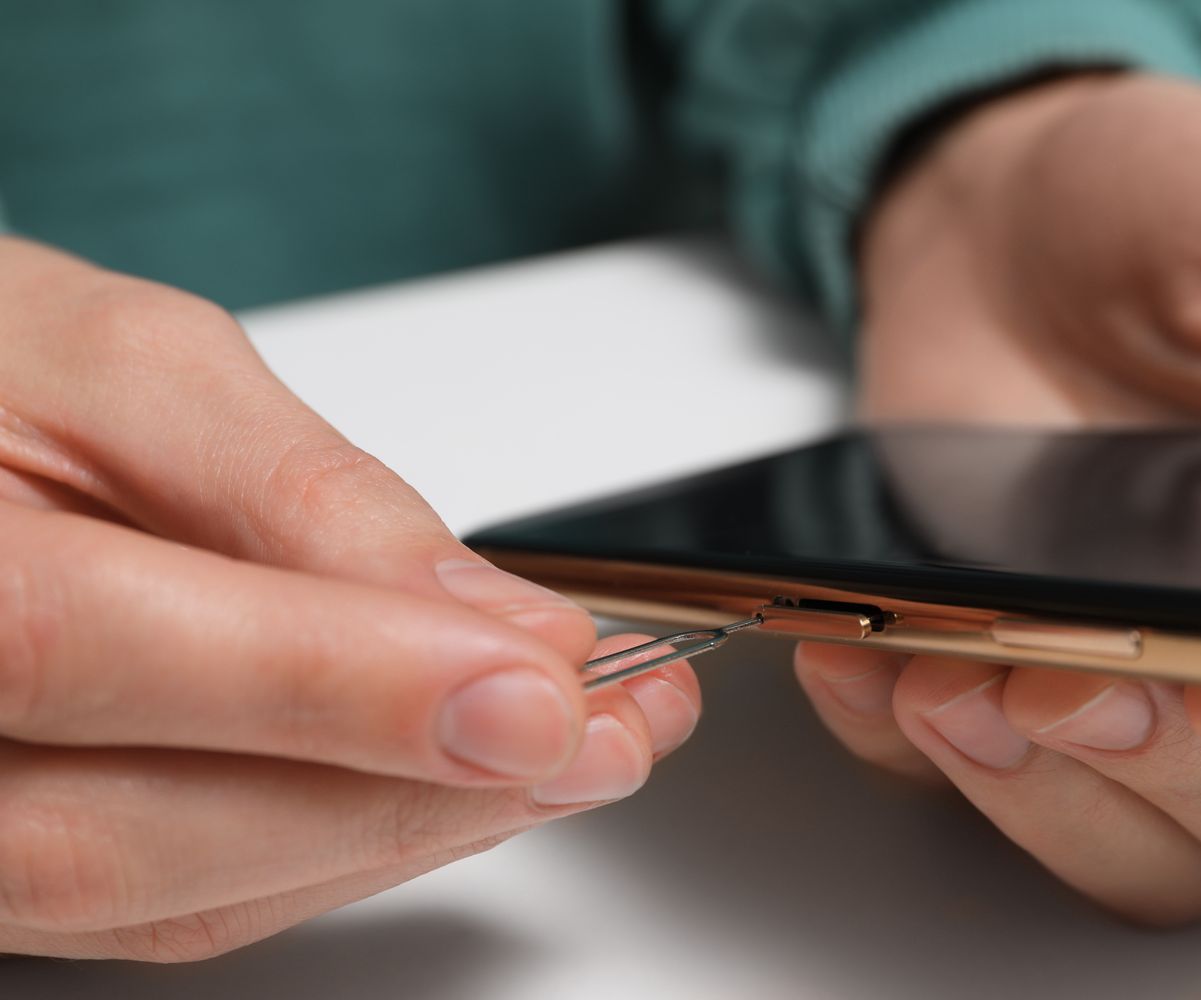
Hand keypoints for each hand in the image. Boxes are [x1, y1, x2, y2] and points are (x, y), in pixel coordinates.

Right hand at [0, 238, 700, 960]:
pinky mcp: (23, 862)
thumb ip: (299, 492)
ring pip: (179, 894)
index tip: (536, 685)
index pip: (83, 649)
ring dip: (408, 830)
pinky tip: (464, 780)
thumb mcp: (127, 365)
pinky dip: (350, 842)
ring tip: (574, 753)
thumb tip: (479, 617)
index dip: (332, 685)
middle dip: (410, 791)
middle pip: (134, 833)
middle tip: (605, 733)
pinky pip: (186, 899)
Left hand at [801, 75, 1200, 923]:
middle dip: (1163, 794)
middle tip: (1067, 689)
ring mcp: (1103, 678)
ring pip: (1107, 849)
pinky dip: (889, 741)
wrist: (1001, 213)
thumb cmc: (1169, 209)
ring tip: (945, 675)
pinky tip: (865, 653)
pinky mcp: (974, 667)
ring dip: (1020, 793)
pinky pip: (931, 777)